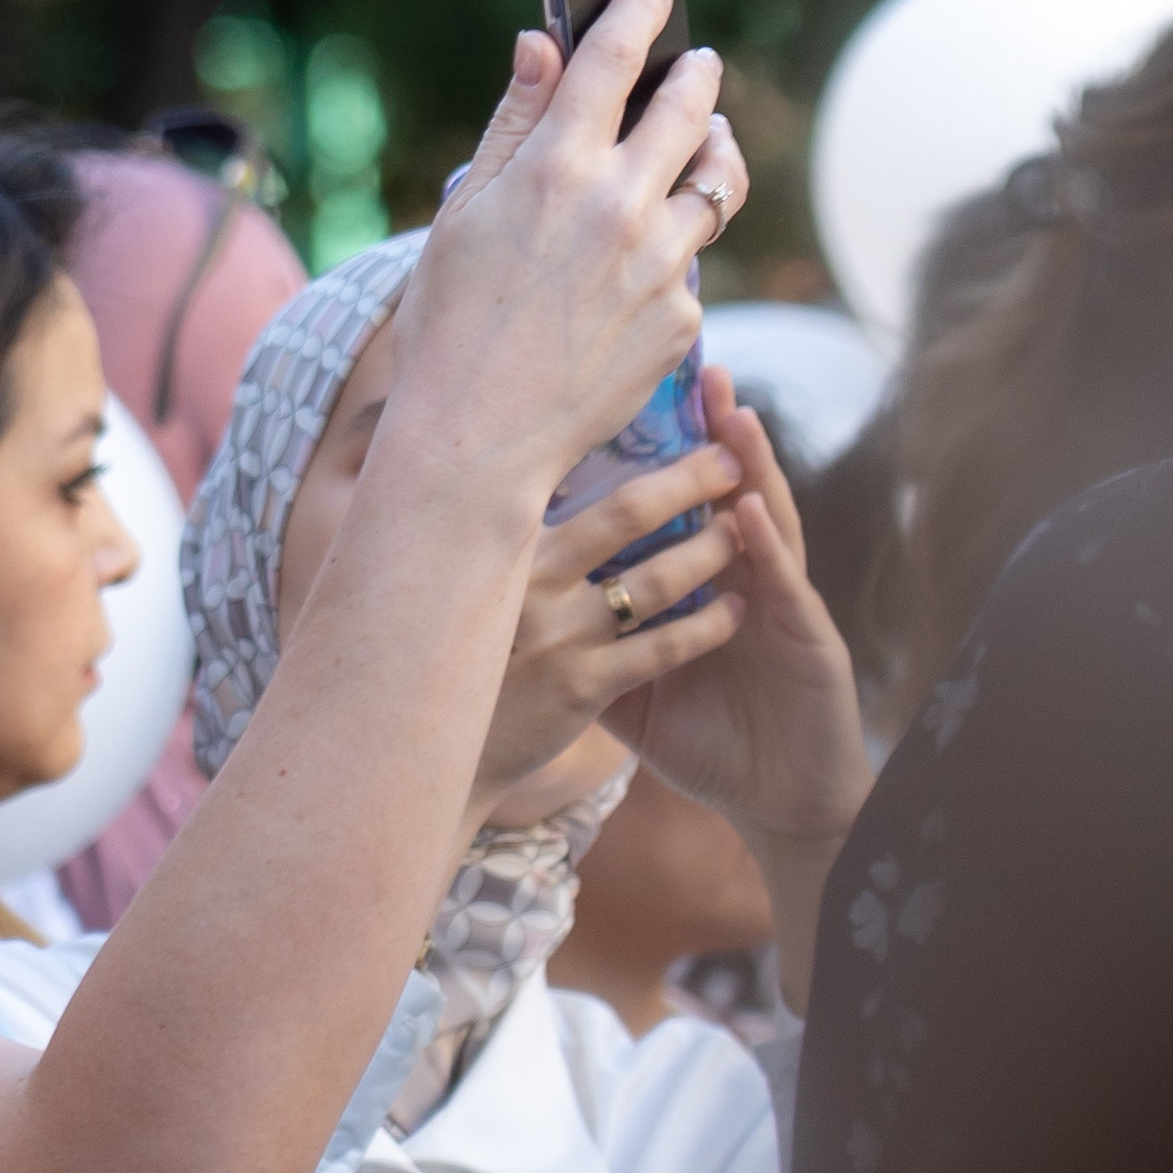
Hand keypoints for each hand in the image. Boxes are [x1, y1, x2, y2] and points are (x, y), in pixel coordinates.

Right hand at [387, 0, 749, 502]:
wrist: (475, 442)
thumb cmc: (447, 330)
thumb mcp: (461, 217)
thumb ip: (512, 125)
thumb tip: (541, 46)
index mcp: (555, 167)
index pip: (615, 56)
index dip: (638, 10)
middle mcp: (619, 204)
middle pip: (690, 107)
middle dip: (696, 75)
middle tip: (696, 66)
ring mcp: (659, 263)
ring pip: (715, 182)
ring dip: (711, 154)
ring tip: (703, 148)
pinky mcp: (679, 317)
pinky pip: (691, 266)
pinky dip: (672, 256)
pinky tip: (640, 271)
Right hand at [462, 438, 745, 822]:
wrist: (433, 750)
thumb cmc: (457, 659)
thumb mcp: (464, 589)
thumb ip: (499, 539)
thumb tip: (524, 477)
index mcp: (505, 549)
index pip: (576, 475)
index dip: (633, 448)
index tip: (678, 422)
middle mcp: (531, 583)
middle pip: (629, 513)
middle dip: (690, 480)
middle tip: (730, 460)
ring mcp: (559, 636)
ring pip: (658, 579)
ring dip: (710, 550)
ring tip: (740, 534)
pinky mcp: (582, 688)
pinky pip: (664, 648)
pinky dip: (708, 624)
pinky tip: (735, 610)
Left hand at [602, 370, 873, 1009]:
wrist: (779, 803)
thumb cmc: (709, 746)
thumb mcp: (631, 696)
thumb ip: (588, 652)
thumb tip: (509, 632)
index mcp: (702, 588)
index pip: (676, 511)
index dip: (656, 456)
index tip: (621, 399)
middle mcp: (743, 581)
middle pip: (721, 497)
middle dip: (704, 433)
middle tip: (687, 365)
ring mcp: (779, 604)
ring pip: (762, 521)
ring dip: (748, 466)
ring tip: (728, 410)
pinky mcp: (807, 639)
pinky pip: (784, 586)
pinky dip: (769, 546)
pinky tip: (753, 510)